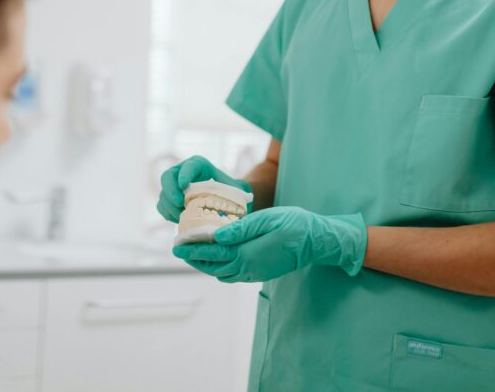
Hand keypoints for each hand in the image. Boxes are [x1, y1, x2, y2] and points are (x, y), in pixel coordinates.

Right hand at [156, 155, 251, 222]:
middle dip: (171, 191)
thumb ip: (233, 197)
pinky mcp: (170, 200)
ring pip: (163, 194)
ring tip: (184, 216)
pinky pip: (162, 206)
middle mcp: (183, 172)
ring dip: (170, 207)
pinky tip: (180, 220)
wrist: (228, 200)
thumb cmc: (233, 194)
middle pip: (168, 177)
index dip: (184, 174)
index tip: (184, 185)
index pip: (190, 166)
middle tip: (180, 203)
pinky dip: (168, 214)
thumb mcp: (236, 192)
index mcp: (200, 166)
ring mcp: (174, 186)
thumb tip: (228, 213)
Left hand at [172, 206, 366, 281]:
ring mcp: (254, 273)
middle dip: (193, 257)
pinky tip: (216, 258)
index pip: (212, 252)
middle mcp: (248, 268)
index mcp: (247, 253)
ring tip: (192, 253)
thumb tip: (216, 236)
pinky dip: (219, 268)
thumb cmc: (295, 225)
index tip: (176, 243)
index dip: (192, 248)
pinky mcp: (259, 273)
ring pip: (221, 272)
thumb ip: (241, 228)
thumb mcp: (268, 220)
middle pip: (213, 266)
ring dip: (204, 264)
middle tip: (177, 248)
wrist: (317, 242)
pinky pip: (232, 275)